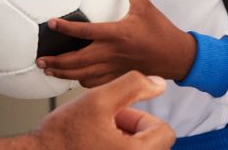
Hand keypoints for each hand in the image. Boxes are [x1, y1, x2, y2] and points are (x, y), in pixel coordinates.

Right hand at [33, 72, 174, 148]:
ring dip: (123, 139)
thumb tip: (158, 83)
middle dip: (131, 128)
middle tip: (104, 124)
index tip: (116, 116)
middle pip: (153, 142)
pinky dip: (115, 149)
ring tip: (97, 134)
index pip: (164, 131)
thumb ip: (131, 86)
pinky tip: (95, 145)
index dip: (139, 117)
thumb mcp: (98, 100)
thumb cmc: (63, 134)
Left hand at [36, 0, 195, 85]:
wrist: (178, 57)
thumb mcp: (146, 6)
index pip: (84, 32)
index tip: (49, 24)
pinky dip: (81, 81)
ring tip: (48, 70)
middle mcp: (111, 53)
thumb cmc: (161, 31)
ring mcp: (114, 68)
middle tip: (39, 59)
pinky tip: (72, 78)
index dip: (65, 28)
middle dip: (56, 62)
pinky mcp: (119, 76)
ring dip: (64, 74)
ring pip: (83, 75)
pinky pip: (96, 82)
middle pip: (77, 61)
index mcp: (116, 34)